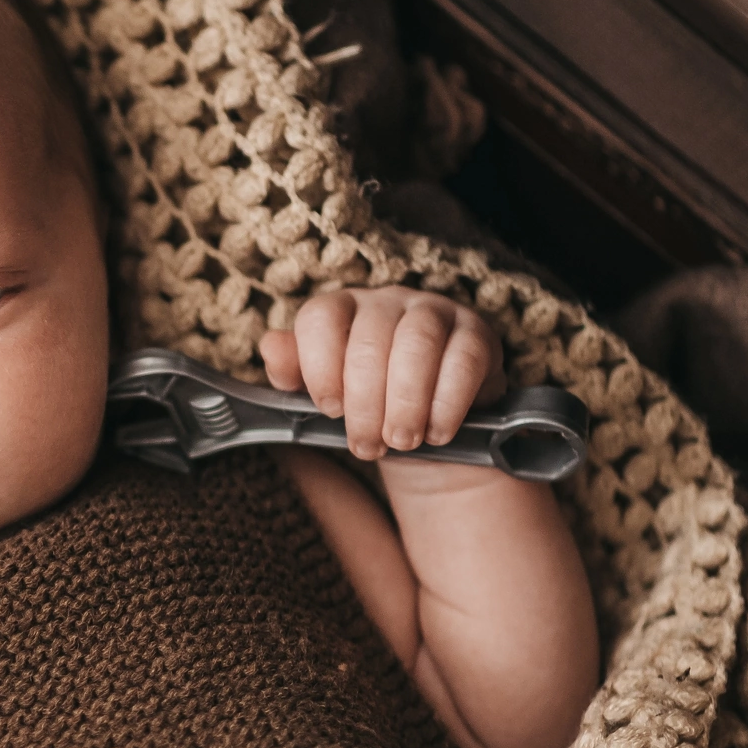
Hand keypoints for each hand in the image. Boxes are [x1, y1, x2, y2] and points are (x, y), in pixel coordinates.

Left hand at [260, 287, 503, 461]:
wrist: (429, 430)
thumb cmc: (369, 407)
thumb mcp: (327, 396)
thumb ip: (293, 373)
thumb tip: (269, 346)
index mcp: (343, 310)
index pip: (320, 316)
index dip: (320, 366)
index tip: (329, 409)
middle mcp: (386, 302)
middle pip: (369, 340)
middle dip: (365, 403)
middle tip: (368, 445)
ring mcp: (434, 312)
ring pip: (416, 344)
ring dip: (406, 403)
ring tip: (401, 441)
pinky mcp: (477, 334)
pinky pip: (464, 359)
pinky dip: (447, 403)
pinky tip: (437, 431)